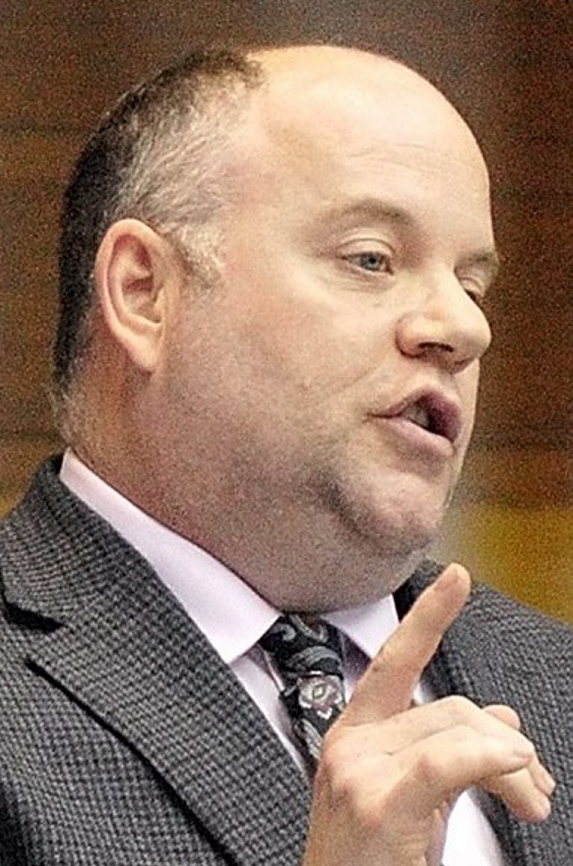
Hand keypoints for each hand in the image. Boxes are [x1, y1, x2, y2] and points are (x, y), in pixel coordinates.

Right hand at [302, 564, 554, 865]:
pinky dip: (488, 760)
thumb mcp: (416, 798)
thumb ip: (448, 749)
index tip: (457, 579)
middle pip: (448, 707)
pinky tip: (517, 768)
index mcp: (354, 734)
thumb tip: (503, 723)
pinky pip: (445, 762)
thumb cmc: (373, 862)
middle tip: (537, 787)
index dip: (428, 616)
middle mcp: (349, 742)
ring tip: (533, 803)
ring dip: (513, 767)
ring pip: (456, 731)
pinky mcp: (377, 802)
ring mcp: (358, 768)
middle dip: (505, 743)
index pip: (395, 662)